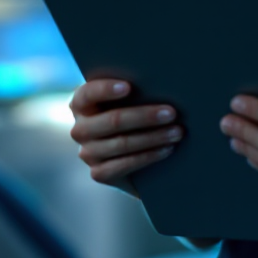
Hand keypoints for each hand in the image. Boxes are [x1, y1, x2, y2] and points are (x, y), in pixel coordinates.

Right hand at [69, 79, 183, 195]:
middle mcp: (80, 129)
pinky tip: (166, 149)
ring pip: (122, 143)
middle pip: (113, 121)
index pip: (87, 93)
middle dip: (145, 116)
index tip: (129, 87)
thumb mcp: (127, 102)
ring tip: (177, 132)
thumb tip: (160, 84)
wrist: (129, 154)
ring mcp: (87, 153)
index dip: (106, 89)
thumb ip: (133, 93)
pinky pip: (124, 165)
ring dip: (154, 137)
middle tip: (171, 113)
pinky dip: (148, 156)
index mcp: (81, 104)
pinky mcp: (99, 173)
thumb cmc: (132, 114)